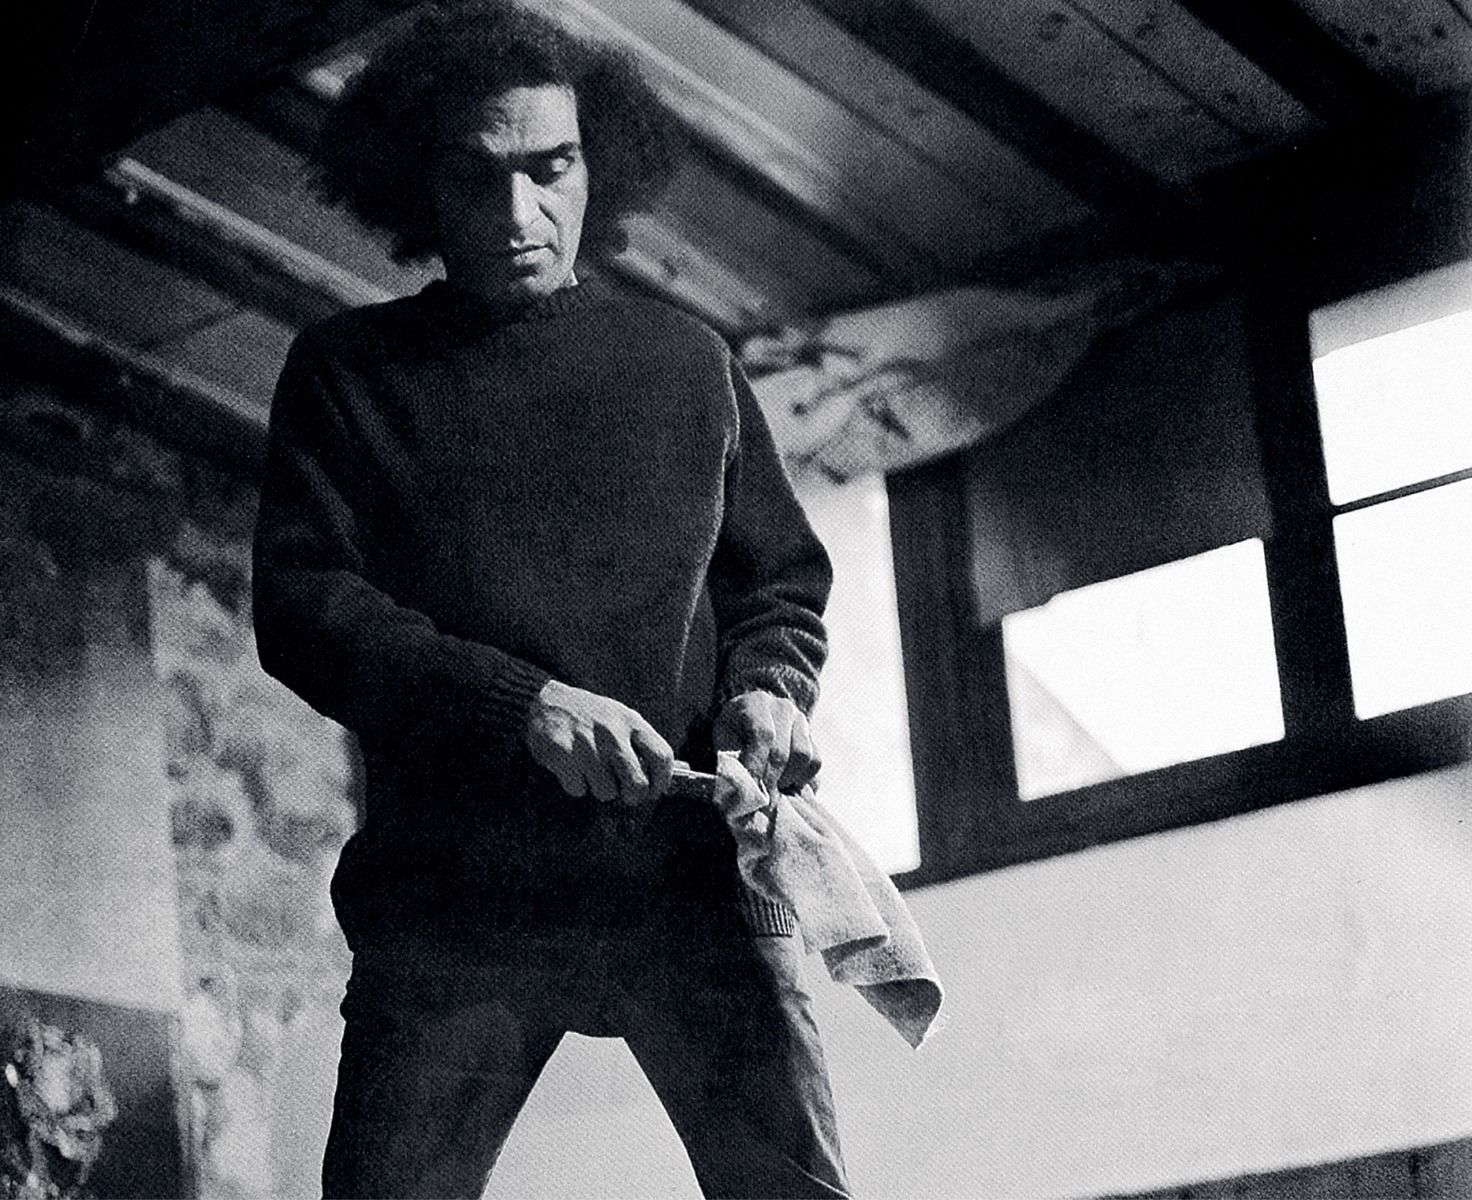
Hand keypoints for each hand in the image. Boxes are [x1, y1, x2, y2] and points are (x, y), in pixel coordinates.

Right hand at [524, 680, 673, 807]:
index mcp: (631, 722)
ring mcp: (587, 743)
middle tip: (622, 792)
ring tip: (590, 770)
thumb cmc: (590, 715)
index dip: (662, 782)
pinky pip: (578, 789)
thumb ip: (644, 744)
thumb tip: (683, 770)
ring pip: (606, 792)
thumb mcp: (621, 718)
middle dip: (631, 796)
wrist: (544, 701)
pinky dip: (575, 785)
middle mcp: (612, 732)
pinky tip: (571, 768)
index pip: (662, 757)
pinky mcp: (562, 754)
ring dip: (598, 788)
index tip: (653, 790)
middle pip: (637, 784)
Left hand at [713, 691, 820, 794]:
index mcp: (756, 703)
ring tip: (771, 788)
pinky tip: (785, 782)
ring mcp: (801, 721)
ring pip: (803, 757)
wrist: (748, 725)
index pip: (762, 735)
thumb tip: (744, 789)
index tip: (750, 789)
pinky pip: (815, 762)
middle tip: (761, 800)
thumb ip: (732, 761)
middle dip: (770, 780)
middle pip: (782, 751)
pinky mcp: (813, 736)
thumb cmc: (732, 737)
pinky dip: (802, 778)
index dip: (757, 764)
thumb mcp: (724, 742)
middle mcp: (783, 707)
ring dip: (786, 779)